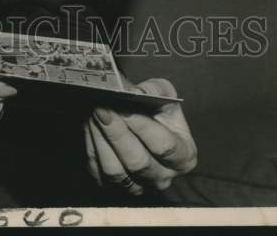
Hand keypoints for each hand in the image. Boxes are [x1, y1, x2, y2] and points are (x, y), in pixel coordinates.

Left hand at [83, 78, 196, 196]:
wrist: (140, 118)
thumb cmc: (156, 107)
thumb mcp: (163, 92)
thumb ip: (153, 90)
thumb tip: (136, 93)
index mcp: (184, 157)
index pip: (164, 146)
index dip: (142, 126)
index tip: (124, 107)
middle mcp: (163, 177)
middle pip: (138, 162)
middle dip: (117, 133)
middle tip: (103, 108)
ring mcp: (139, 185)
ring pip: (115, 171)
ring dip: (101, 139)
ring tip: (95, 113)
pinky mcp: (114, 187)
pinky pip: (98, 171)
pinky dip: (93, 146)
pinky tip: (91, 125)